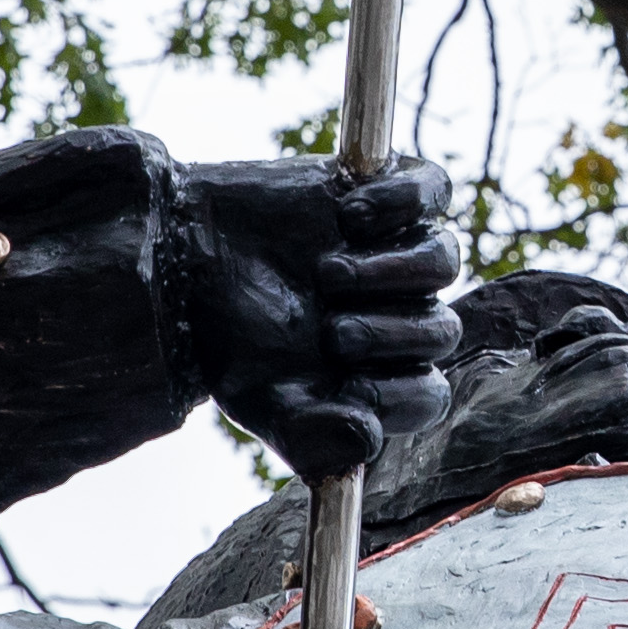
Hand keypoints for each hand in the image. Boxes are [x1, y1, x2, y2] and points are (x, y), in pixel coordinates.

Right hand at [171, 154, 461, 477]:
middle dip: (387, 336)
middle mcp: (400, 311)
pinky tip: (349, 215)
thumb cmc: (229, 339)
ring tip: (327, 273)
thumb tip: (367, 441)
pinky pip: (435, 187)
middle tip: (329, 330)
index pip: (428, 396)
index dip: (396, 395)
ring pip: (444, 260)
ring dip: (393, 272)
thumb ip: (312, 439)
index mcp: (382, 372)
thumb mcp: (261, 402)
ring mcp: (396, 248)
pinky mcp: (382, 192)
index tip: (345, 383)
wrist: (183, 261)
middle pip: (443, 331)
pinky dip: (401, 201)